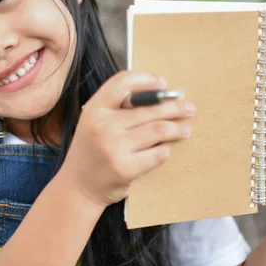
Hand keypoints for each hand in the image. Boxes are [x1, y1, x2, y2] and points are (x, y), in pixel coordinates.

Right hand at [60, 71, 193, 208]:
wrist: (78, 186)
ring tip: (184, 129)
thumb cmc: (92, 149)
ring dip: (176, 128)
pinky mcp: (126, 168)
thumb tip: (158, 94)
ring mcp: (114, 147)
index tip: (163, 84)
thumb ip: (117, 107)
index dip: (146, 80)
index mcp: (94, 108)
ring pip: (159, 129)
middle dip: (173, 106)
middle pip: (149, 108)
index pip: (123, 82)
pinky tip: (166, 148)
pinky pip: (158, 153)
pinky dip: (165, 149)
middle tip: (187, 107)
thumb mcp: (94, 121)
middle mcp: (103, 125)